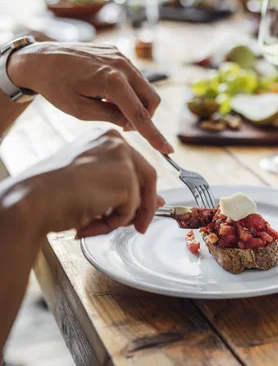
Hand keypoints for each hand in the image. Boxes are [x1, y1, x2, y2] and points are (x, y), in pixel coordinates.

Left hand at [6, 42, 172, 153]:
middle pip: (152, 99)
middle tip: (124, 124)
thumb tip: (133, 124)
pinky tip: (108, 93)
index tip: (167, 150)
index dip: (154, 135)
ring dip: (137, 103)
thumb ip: (112, 118)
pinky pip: (135, 77)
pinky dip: (129, 90)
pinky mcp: (118, 54)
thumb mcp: (81, 111)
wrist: (41, 59)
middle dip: (145, 116)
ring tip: (110, 106)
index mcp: (111, 81)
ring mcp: (121, 57)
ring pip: (146, 88)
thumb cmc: (56, 87)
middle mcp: (121, 66)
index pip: (140, 115)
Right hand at [24, 129, 162, 237]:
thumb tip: (157, 201)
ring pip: (138, 199)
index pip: (137, 165)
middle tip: (138, 227)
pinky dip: (111, 224)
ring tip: (90, 222)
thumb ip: (123, 186)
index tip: (142, 210)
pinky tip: (88, 221)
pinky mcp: (125, 179)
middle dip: (145, 208)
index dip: (143, 191)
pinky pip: (129, 211)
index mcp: (106, 138)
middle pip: (148, 178)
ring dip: (118, 219)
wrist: (32, 200)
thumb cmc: (51, 193)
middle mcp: (117, 142)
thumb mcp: (92, 182)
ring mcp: (123, 159)